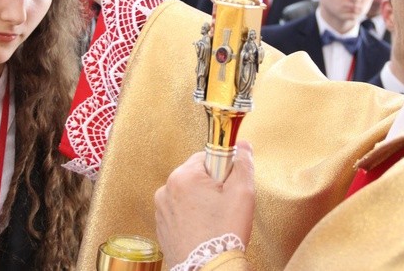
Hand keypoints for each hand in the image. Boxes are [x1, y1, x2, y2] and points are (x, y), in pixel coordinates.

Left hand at [155, 141, 254, 267]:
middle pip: (196, 175)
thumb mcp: (243, 193)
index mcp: (182, 176)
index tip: (229, 186)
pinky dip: (191, 217)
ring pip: (187, 194)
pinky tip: (203, 231)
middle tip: (224, 207)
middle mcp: (165, 189)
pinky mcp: (161, 227)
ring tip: (214, 222)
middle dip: (212, 186)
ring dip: (201, 202)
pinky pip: (179, 212)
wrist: (208, 270)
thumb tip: (243, 145)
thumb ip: (243, 163)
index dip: (223, 170)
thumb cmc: (224, 233)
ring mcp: (161, 210)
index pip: (207, 156)